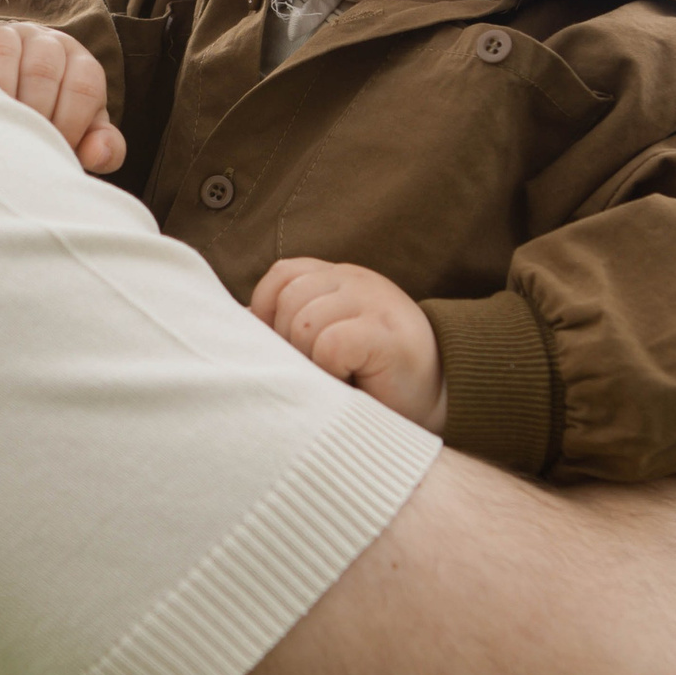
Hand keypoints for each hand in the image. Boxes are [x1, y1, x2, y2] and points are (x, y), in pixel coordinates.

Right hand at [0, 22, 126, 174]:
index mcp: (78, 62)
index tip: (56, 150)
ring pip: (1, 51)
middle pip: (42, 67)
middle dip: (35, 114)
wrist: (9, 97)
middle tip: (24, 146)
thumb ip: (104, 148)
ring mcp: (0, 37)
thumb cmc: (52, 121)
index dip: (71, 123)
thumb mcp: (82, 134)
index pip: (84, 85)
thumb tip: (97, 154)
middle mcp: (42, 41)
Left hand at [250, 258, 445, 432]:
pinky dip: (331, 370)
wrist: (440, 399)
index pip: (282, 274)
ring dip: (312, 361)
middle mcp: (356, 281)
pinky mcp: (386, 333)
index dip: (269, 311)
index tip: (284, 349)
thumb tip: (236, 322)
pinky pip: (330, 344)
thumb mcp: (324, 340)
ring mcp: (375, 302)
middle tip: (318, 372)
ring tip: (336, 378)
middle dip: (289, 344)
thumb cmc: (372, 377)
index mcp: (339, 278)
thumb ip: (288, 324)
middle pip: (287, 300)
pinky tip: (352, 379)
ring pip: (304, 323)